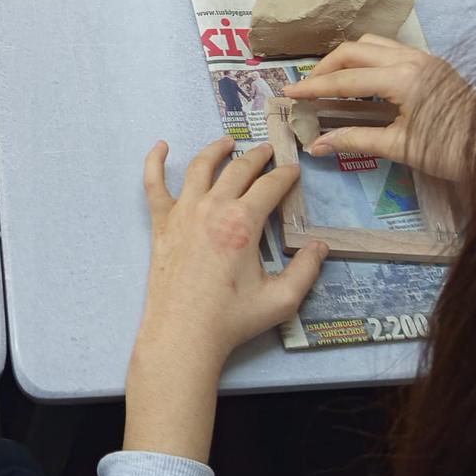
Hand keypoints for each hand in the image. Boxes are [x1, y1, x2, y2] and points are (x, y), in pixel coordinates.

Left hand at [137, 138, 326, 366]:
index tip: (293, 170)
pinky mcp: (161, 222)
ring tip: (227, 142)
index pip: (270, 186)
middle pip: (238, 169)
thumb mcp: (281, 300)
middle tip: (268, 151)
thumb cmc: (232, 318)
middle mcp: (213, 207)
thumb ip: (306, 271)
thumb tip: (321, 247)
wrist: (184, 333)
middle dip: (257, 157)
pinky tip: (161, 146)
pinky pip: (153, 184)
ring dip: (216, 150)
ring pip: (200, 167)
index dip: (285, 175)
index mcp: (244, 222)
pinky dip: (154, 161)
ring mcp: (183, 211)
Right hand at [284, 34, 475, 181]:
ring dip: (346, 58)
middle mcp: (411, 58)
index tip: (289, 94)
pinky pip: (389, 49)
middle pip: (354, 50)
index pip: (346, 79)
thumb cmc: (451, 151)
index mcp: (402, 78)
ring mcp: (423, 57)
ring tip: (330, 79)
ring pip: (372, 43)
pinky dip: (367, 58)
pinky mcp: (432, 62)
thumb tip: (316, 146)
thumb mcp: (400, 147)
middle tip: (307, 88)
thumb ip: (355, 140)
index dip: (314, 88)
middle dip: (325, 68)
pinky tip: (361, 78)